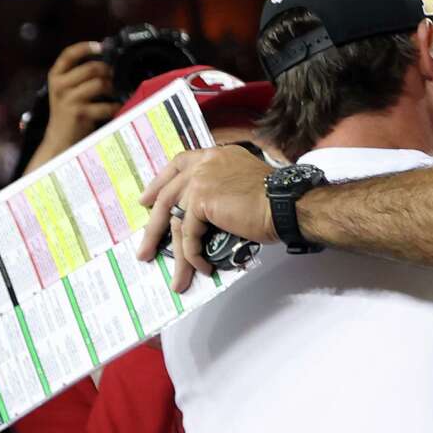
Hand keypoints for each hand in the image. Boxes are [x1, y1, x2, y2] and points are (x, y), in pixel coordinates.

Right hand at [44, 41, 120, 151]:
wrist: (59, 139)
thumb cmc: (68, 112)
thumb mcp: (67, 90)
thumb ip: (79, 76)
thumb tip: (106, 62)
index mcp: (55, 76)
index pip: (69, 54)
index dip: (86, 47)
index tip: (101, 46)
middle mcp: (60, 85)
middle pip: (91, 68)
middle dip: (108, 70)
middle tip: (117, 75)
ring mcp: (69, 100)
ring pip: (100, 84)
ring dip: (114, 87)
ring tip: (118, 92)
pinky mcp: (79, 113)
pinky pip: (105, 105)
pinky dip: (116, 106)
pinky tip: (118, 107)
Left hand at [137, 145, 275, 291]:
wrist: (286, 204)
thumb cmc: (275, 198)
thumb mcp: (244, 181)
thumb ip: (222, 185)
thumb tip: (207, 213)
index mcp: (215, 155)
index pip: (178, 164)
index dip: (159, 184)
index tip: (147, 201)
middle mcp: (204, 163)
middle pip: (167, 195)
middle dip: (154, 227)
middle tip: (146, 249)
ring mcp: (200, 180)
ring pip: (176, 220)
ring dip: (175, 253)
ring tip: (176, 278)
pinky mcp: (201, 200)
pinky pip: (189, 234)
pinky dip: (194, 255)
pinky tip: (201, 267)